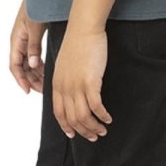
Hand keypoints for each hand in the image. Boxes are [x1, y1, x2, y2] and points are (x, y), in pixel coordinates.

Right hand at [10, 0, 45, 93]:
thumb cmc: (36, 6)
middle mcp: (19, 42)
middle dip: (30, 80)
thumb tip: (34, 65)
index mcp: (16, 40)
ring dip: (36, 74)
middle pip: (22, 67)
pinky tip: (47, 71)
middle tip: (42, 91)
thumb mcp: (35, 27)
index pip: (15, 65)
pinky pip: (34, 56)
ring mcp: (25, 40)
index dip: (20, 79)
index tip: (28, 90)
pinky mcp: (33, 38)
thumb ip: (33, 46)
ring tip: (46, 83)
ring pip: (28, 63)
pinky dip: (40, 65)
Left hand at [52, 25, 113, 140]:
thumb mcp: (64, 65)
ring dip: (94, 127)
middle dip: (83, 131)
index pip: (59, 113)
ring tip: (103, 130)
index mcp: (57, 84)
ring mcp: (77, 86)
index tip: (74, 134)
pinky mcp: (90, 82)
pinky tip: (109, 118)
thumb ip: (65, 80)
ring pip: (83, 116)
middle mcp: (65, 88)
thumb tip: (72, 92)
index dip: (67, 126)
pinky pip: (96, 106)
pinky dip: (102, 116)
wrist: (83, 29)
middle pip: (72, 119)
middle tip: (94, 136)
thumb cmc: (77, 44)